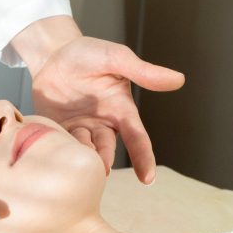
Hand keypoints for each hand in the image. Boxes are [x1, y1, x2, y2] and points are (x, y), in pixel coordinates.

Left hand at [32, 35, 184, 182]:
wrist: (54, 53)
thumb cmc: (89, 53)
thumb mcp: (116, 58)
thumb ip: (143, 72)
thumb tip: (179, 80)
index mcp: (121, 110)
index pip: (137, 138)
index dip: (143, 158)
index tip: (147, 179)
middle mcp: (103, 124)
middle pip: (108, 149)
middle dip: (105, 159)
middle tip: (101, 168)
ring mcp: (80, 129)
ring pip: (85, 149)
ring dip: (84, 155)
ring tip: (80, 158)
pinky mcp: (59, 130)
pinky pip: (61, 143)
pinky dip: (62, 148)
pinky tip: (59, 150)